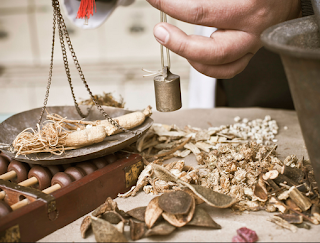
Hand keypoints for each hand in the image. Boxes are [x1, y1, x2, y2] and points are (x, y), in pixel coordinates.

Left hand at [146, 0, 300, 78]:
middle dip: (179, 43)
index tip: (155, 0)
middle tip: (160, 31)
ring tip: (173, 42)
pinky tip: (193, 55)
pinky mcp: (250, 53)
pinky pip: (229, 70)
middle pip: (212, 50)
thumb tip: (174, 0)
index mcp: (249, 4)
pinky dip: (207, 67)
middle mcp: (253, 29)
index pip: (200, 11)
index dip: (171, 6)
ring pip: (220, 66)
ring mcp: (253, 45)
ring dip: (191, 58)